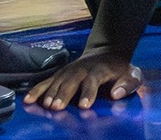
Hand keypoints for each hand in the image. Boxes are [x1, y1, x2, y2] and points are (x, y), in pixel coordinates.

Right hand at [26, 49, 141, 110]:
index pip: (93, 80)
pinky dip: (37, 90)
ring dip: (49, 93)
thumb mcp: (132, 75)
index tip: (85, 106)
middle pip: (71, 81)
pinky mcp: (60, 73)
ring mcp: (69, 70)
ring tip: (44, 105)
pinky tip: (28, 99)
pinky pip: (46, 81)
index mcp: (100, 69)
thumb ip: (128, 84)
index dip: (88, 92)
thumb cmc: (120, 70)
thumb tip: (117, 93)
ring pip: (57, 81)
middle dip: (63, 94)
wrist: (107, 52)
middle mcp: (82, 68)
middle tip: (56, 107)